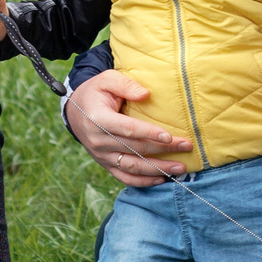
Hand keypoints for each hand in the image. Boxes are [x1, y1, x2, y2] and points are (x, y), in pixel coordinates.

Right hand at [63, 69, 192, 188]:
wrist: (75, 112)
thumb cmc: (96, 92)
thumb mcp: (107, 79)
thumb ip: (126, 84)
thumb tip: (146, 95)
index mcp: (98, 119)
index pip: (127, 129)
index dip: (149, 133)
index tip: (169, 136)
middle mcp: (98, 141)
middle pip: (135, 149)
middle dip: (163, 150)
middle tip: (186, 146)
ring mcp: (101, 156)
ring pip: (131, 167)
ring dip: (157, 169)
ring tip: (179, 168)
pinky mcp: (104, 164)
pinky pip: (124, 177)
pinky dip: (143, 181)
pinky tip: (161, 179)